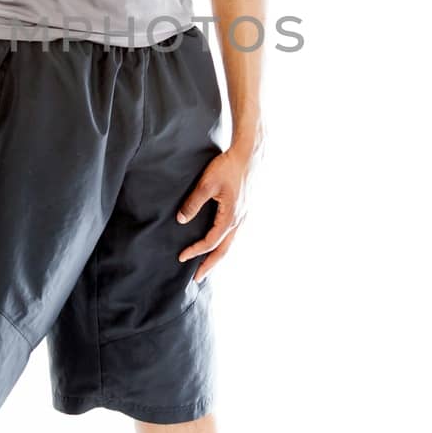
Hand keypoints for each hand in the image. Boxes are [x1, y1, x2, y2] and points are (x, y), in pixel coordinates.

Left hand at [175, 141, 259, 282]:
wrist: (250, 155)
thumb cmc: (228, 167)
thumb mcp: (206, 184)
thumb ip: (193, 203)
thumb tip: (181, 220)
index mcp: (230, 217)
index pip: (210, 242)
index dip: (195, 251)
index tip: (181, 256)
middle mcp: (240, 221)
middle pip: (224, 250)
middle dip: (210, 265)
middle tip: (197, 278)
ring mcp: (244, 216)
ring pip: (230, 244)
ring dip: (217, 256)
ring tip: (207, 266)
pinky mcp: (244, 210)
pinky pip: (234, 234)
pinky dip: (224, 244)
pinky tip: (219, 243)